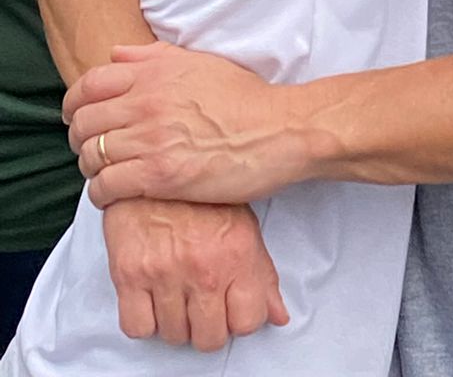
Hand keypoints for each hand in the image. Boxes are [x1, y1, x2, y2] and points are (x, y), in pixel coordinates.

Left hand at [66, 41, 305, 206]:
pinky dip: (101, 193)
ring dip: (91, 167)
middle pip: (84, 122)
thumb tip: (116, 53)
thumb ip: (155, 57)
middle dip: (81, 138)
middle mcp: (147, 100)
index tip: (78, 118)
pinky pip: (105, 186)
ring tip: (107, 172)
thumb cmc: (246, 98)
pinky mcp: (159, 174)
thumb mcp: (202, 63)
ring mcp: (151, 137)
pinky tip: (115, 193)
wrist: (279, 131)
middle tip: (94, 150)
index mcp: (155, 71)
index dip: (74, 104)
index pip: (89, 85)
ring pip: (91, 156)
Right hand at [102, 196, 286, 350]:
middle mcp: (203, 268)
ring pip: (173, 335)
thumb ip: (263, 275)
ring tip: (178, 293)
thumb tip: (278, 314)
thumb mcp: (244, 226)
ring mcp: (165, 273)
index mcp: (237, 254)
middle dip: (207, 326)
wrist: (157, 160)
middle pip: (209, 338)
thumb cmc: (201, 193)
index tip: (231, 309)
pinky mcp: (129, 273)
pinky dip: (144, 319)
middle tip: (203, 304)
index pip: (247, 322)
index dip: (239, 320)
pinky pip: (137, 326)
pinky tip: (152, 297)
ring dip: (176, 322)